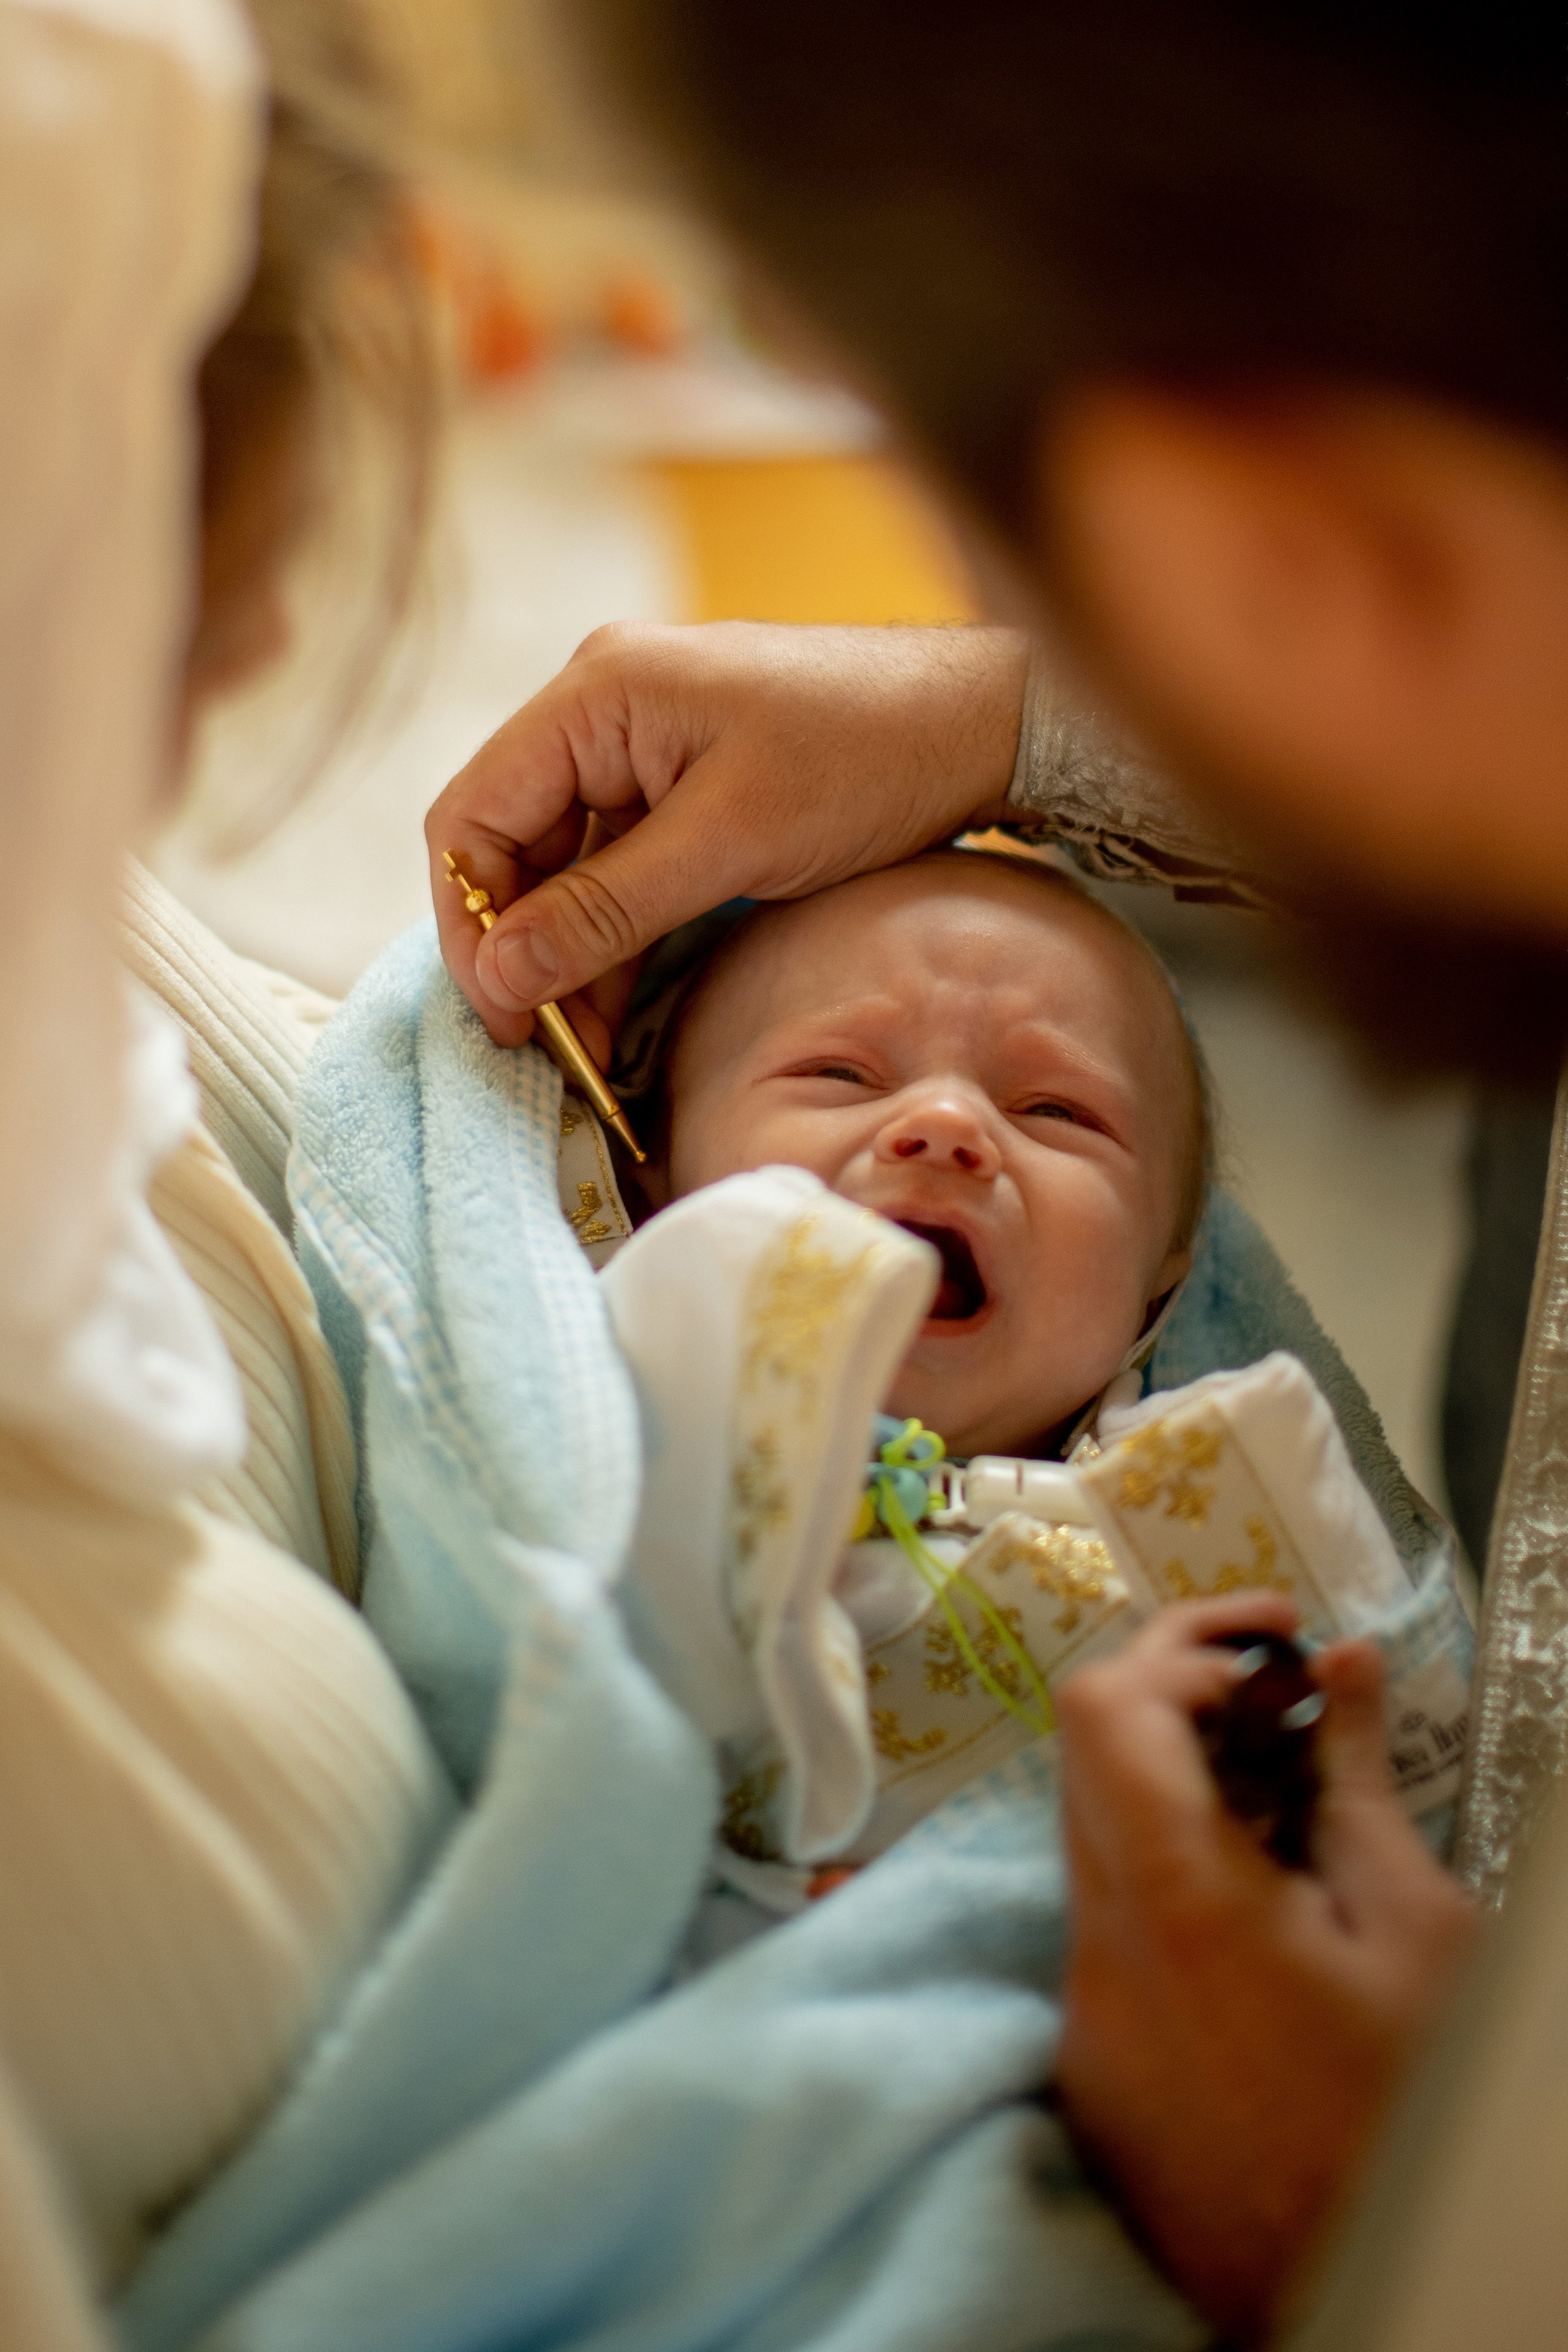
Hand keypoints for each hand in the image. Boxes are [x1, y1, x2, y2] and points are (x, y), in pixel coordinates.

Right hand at [425, 620, 1029, 1045]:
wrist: (982, 721)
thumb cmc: (868, 755)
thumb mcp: (732, 840)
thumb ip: (610, 908)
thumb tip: (504, 975)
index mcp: (595, 694)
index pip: (472, 814)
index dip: (469, 920)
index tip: (502, 1013)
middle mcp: (601, 711)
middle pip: (511, 847)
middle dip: (521, 953)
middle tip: (547, 1052)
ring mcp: (643, 748)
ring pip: (564, 870)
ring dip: (569, 960)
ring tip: (590, 1055)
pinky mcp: (686, 787)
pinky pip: (619, 871)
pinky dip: (615, 941)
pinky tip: (620, 1012)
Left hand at [1054, 1594, 1479, 2345]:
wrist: (1358, 2302)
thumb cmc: (1414, 2119)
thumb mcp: (1420, 1933)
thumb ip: (1359, 1781)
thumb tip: (1345, 1665)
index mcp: (1177, 1906)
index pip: (1104, 1709)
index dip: (1180, 1645)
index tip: (1275, 1645)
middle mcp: (1099, 1952)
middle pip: (1087, 1759)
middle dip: (1180, 1695)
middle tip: (1292, 1693)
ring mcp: (1084, 2014)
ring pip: (1094, 1835)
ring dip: (1179, 1782)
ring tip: (1293, 1788)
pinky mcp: (1092, 2065)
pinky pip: (1107, 1921)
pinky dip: (1169, 1870)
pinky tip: (1266, 1890)